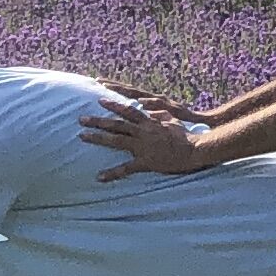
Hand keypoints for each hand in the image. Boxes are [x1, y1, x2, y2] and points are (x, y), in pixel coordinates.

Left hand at [79, 99, 214, 179]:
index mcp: (149, 121)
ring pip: (116, 141)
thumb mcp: (173, 119)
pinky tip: (99, 177)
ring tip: (82, 136)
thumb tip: (149, 110)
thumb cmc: (186, 135)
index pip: (128, 109)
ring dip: (98, 138)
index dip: (113, 104)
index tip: (99, 99)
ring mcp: (142, 146)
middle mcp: (143, 131)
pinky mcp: (145, 162)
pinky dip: (112, 173)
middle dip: (98, 120)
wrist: (194, 150)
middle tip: (81, 118)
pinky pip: (126, 168)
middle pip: (116, 124)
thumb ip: (159, 114)